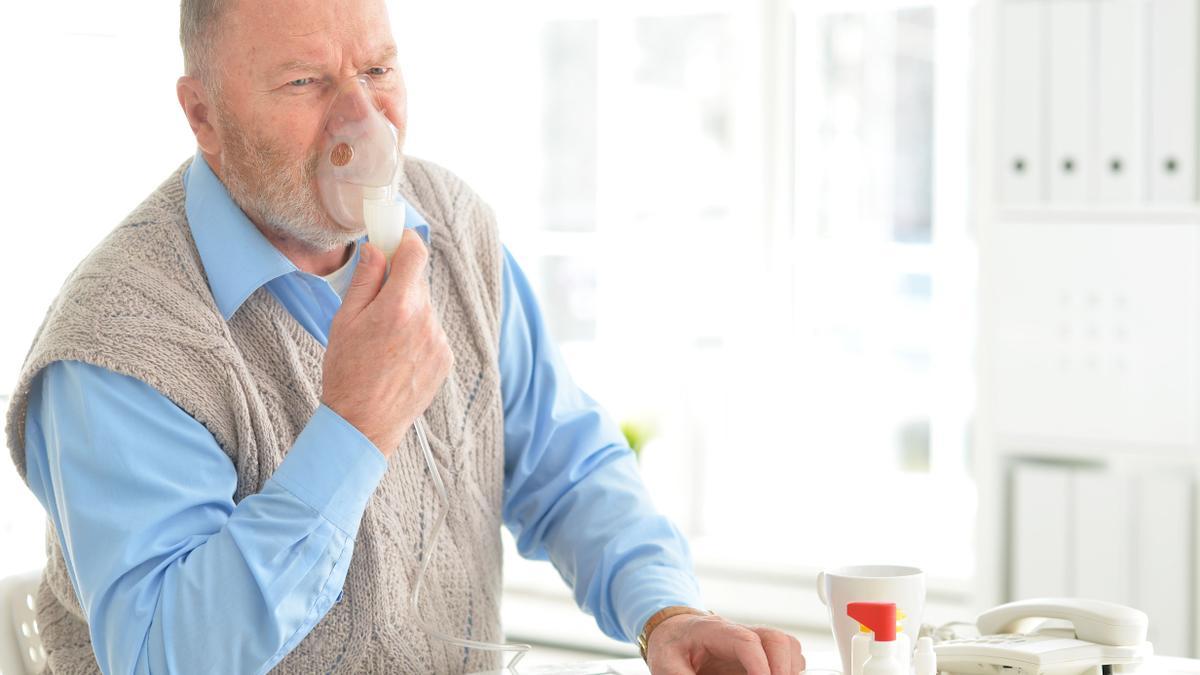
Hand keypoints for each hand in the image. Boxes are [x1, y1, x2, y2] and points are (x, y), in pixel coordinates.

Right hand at [321, 236, 452, 454]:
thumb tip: (376, 250)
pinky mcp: (446, 358)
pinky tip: (397, 357)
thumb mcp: (345, 321)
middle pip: (418, 283)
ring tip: (384, 342)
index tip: (395, 240)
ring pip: (425, 309)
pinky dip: (418, 335)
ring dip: (408, 313)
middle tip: (376, 304)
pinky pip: (432, 332)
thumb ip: (365, 280)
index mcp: (398, 307)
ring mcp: (439, 341)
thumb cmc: (347, 373)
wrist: (364, 423)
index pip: (415, 253)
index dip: (405, 241)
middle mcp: (425, 320)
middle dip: (399, 285)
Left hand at [646, 613, 804, 674]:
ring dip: (788, 667)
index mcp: (715, 630)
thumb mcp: (665, 664)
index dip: (760, 665)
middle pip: (775, 639)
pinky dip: (788, 668)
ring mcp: (752, 640)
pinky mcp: (758, 651)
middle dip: (782, 667)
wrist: (671, 631)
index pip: (747, 642)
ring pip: (786, 644)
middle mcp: (739, 632)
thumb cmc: (670, 646)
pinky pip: (785, 654)